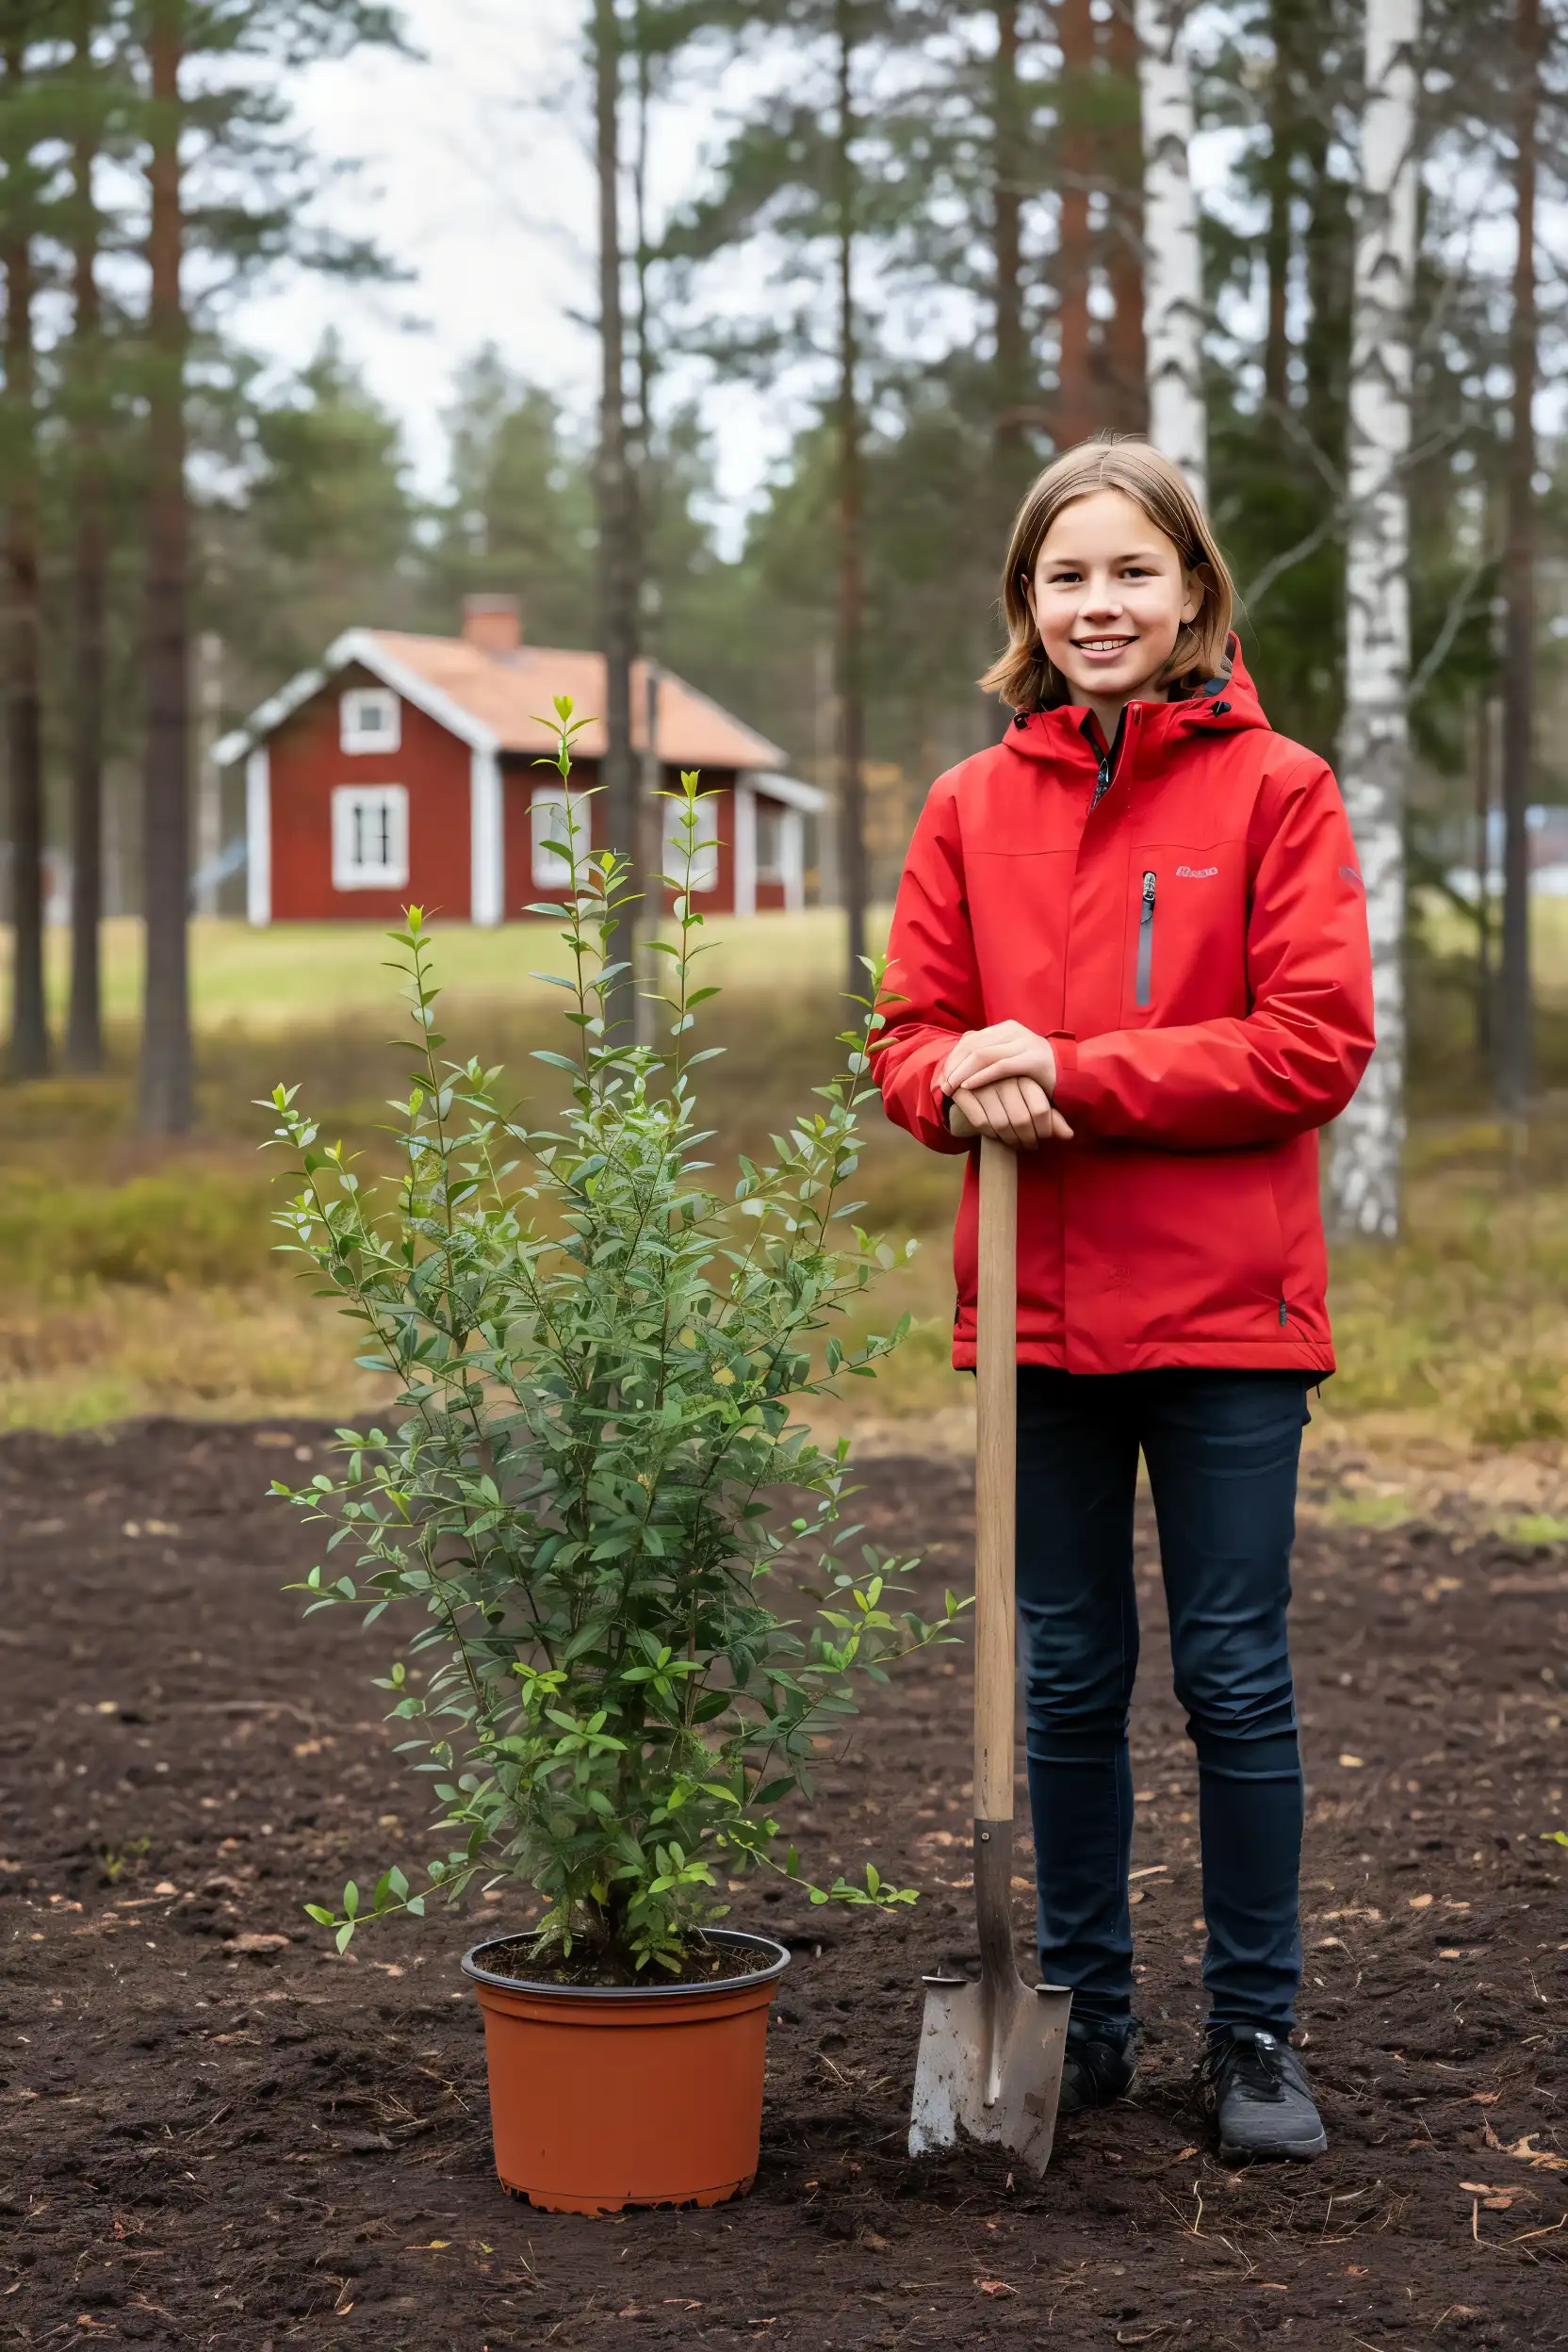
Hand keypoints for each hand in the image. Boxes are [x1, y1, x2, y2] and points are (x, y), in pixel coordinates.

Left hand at [942, 1020, 1058, 1100]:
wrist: (1071, 1076)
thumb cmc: (1035, 1071)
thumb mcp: (1010, 1057)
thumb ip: (990, 1053)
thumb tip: (959, 1054)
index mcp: (1006, 1028)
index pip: (970, 1040)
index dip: (952, 1058)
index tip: (942, 1076)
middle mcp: (1014, 1031)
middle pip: (973, 1046)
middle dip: (954, 1067)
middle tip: (942, 1085)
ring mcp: (1024, 1043)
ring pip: (983, 1055)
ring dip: (962, 1073)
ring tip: (951, 1088)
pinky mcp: (1032, 1060)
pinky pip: (999, 1067)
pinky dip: (980, 1077)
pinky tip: (968, 1087)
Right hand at [950, 1077, 1072, 1149]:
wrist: (973, 1078)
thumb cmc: (1010, 1093)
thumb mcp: (1033, 1099)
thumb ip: (1051, 1116)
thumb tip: (1069, 1135)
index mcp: (1025, 1073)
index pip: (1041, 1109)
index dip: (1044, 1130)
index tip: (1043, 1138)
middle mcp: (1004, 1075)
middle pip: (1022, 1119)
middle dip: (1027, 1139)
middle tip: (1030, 1146)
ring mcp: (982, 1082)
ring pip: (1001, 1123)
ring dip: (1010, 1141)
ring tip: (1016, 1145)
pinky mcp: (963, 1092)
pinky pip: (981, 1123)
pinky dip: (990, 1134)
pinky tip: (996, 1136)